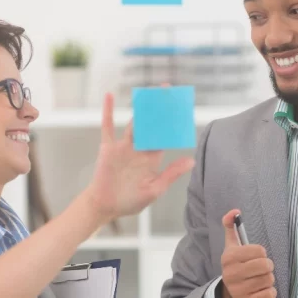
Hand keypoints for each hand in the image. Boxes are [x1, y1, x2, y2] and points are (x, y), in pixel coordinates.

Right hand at [83, 92, 194, 220]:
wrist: (106, 207)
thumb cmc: (130, 201)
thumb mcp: (155, 189)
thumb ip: (172, 174)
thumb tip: (192, 161)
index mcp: (152, 158)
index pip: (165, 136)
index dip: (173, 123)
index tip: (181, 108)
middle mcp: (139, 149)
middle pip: (151, 124)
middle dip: (159, 109)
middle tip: (167, 90)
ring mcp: (124, 146)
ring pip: (134, 122)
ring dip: (140, 107)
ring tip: (148, 91)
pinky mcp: (108, 148)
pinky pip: (108, 126)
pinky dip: (108, 111)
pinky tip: (109, 95)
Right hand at [220, 209, 275, 297]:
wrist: (228, 291)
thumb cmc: (235, 265)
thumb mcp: (231, 246)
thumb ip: (231, 227)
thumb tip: (235, 211)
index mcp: (229, 257)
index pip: (260, 250)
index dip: (261, 253)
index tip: (255, 256)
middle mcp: (232, 274)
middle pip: (266, 265)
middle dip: (267, 266)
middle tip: (261, 268)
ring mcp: (239, 290)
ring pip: (269, 280)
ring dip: (268, 279)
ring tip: (259, 279)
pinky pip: (270, 294)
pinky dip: (269, 292)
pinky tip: (260, 290)